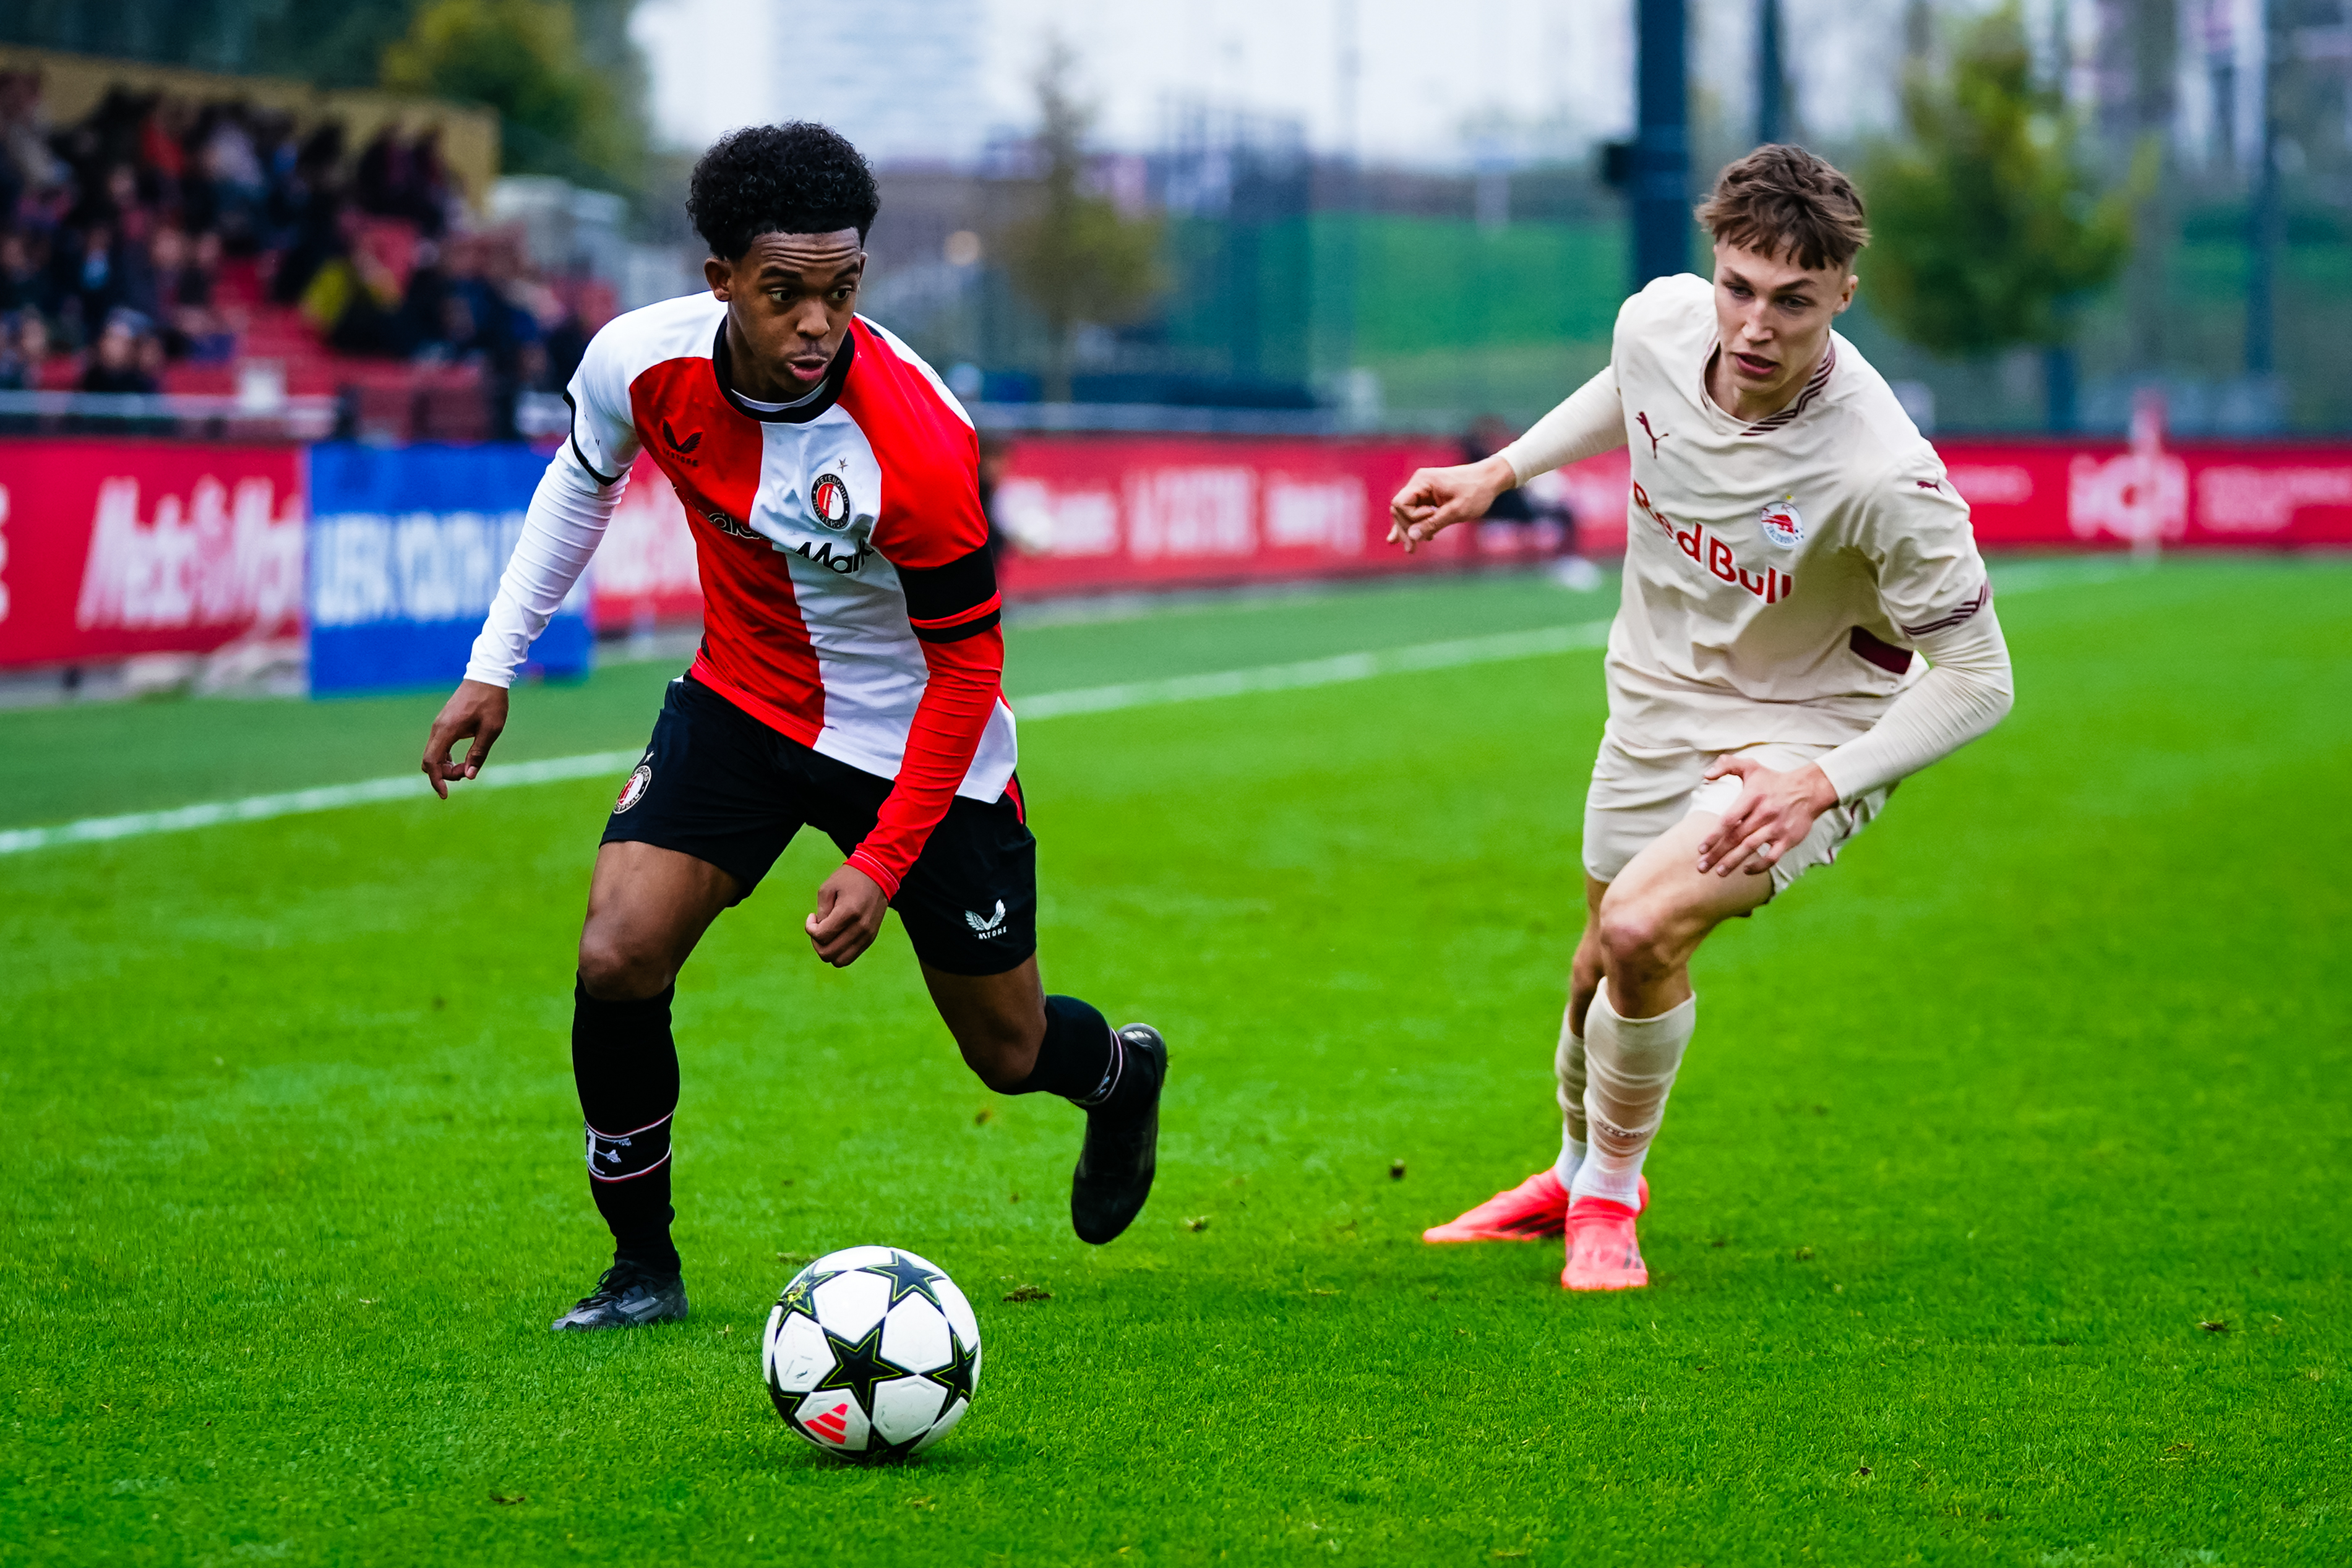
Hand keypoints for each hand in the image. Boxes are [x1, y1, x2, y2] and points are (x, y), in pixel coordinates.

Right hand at [420, 679, 510, 798]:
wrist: (486, 677)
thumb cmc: (491, 702)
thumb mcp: (491, 730)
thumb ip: (478, 754)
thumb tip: (468, 776)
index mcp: (447, 730)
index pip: (432, 762)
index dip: (436, 781)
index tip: (445, 795)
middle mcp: (438, 728)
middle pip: (429, 761)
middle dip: (444, 774)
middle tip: (466, 773)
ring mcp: (439, 725)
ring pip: (433, 754)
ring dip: (445, 766)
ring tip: (466, 766)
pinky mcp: (443, 723)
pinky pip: (438, 746)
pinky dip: (445, 757)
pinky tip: (460, 760)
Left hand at [806, 864, 887, 966]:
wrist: (878, 875)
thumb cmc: (849, 879)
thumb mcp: (827, 889)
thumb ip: (821, 913)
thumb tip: (819, 933)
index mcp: (849, 912)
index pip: (822, 936)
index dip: (810, 929)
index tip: (812, 915)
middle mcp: (860, 928)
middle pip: (828, 953)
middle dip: (817, 943)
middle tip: (818, 927)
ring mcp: (867, 936)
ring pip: (839, 961)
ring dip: (828, 950)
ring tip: (828, 934)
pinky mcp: (870, 939)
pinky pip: (850, 957)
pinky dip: (839, 951)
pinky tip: (838, 935)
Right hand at [1386, 454, 1515, 552]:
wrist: (1491, 479)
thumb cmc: (1476, 491)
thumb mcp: (1456, 511)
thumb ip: (1432, 524)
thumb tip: (1411, 537)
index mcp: (1422, 481)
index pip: (1400, 504)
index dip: (1412, 517)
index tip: (1432, 516)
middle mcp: (1419, 483)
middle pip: (1400, 509)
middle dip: (1405, 529)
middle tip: (1411, 550)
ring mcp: (1423, 489)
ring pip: (1406, 512)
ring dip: (1409, 530)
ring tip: (1410, 549)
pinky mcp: (1429, 496)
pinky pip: (1416, 511)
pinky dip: (1416, 525)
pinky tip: (1411, 539)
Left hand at [1694, 757, 1839, 877]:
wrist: (1809, 790)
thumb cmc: (1774, 781)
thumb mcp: (1751, 767)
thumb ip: (1727, 765)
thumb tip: (1706, 775)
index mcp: (1752, 797)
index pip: (1729, 819)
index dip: (1714, 835)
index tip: (1701, 848)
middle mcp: (1764, 813)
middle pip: (1736, 837)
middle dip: (1717, 853)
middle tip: (1702, 866)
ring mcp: (1777, 828)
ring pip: (1751, 848)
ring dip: (1733, 862)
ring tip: (1718, 872)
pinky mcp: (1788, 839)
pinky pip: (1772, 857)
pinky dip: (1759, 866)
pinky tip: (1746, 870)